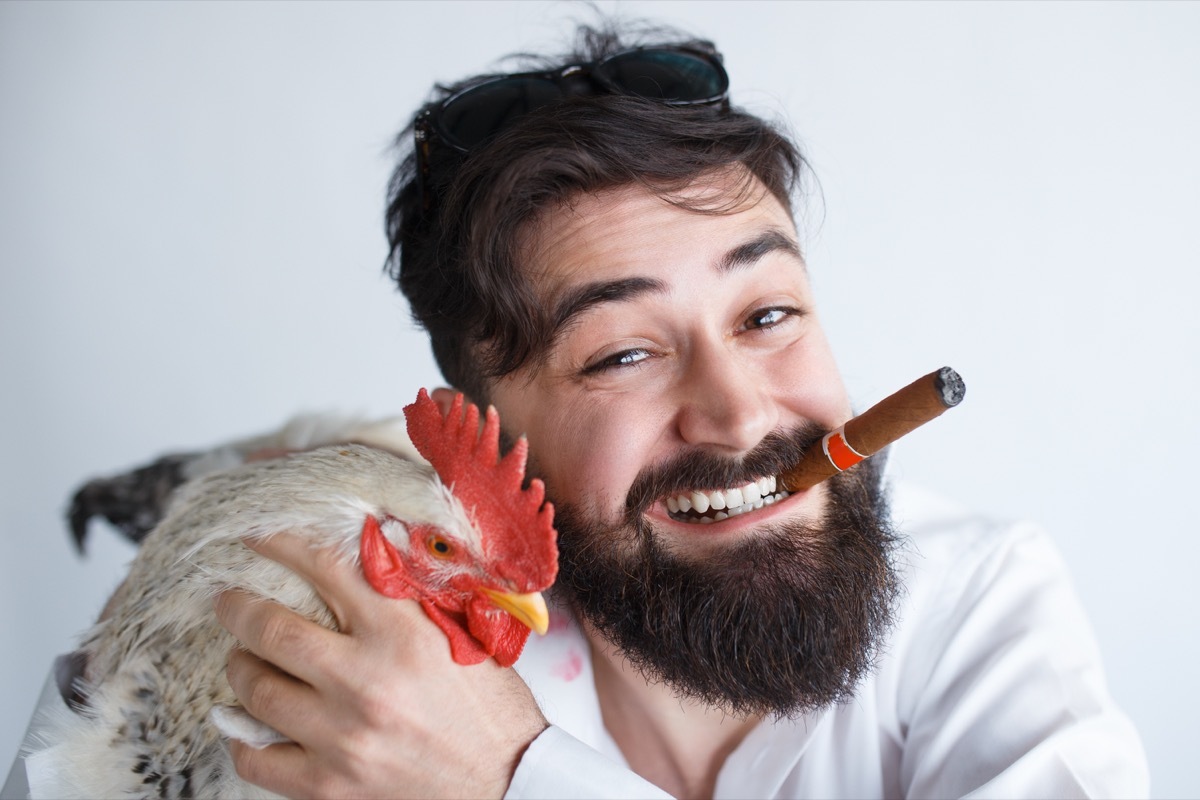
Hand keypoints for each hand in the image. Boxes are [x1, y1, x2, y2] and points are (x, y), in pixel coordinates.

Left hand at [213, 532, 548, 798]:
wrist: (508, 784)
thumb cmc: (490, 709)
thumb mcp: (461, 637)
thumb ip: (409, 599)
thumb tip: (366, 551)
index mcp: (404, 635)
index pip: (325, 568)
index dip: (282, 543)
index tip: (259, 537)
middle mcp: (367, 683)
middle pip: (270, 629)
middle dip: (239, 608)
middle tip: (230, 600)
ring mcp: (342, 738)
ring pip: (256, 690)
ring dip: (241, 666)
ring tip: (244, 658)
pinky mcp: (329, 786)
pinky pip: (256, 759)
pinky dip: (242, 737)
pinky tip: (245, 722)